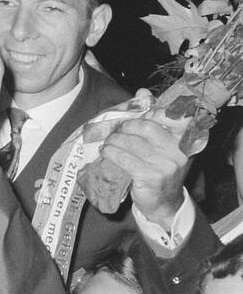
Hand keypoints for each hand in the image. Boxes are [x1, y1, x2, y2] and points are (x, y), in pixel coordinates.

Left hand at [99, 99, 190, 230]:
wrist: (163, 202)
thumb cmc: (159, 166)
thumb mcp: (161, 143)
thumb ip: (153, 116)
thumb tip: (143, 91)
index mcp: (185, 138)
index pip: (173, 115)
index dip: (153, 112)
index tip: (142, 117)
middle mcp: (179, 151)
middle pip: (145, 126)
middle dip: (126, 127)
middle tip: (118, 132)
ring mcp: (166, 165)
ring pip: (130, 142)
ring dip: (113, 141)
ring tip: (110, 144)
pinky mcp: (150, 177)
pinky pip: (122, 157)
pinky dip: (110, 153)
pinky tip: (107, 154)